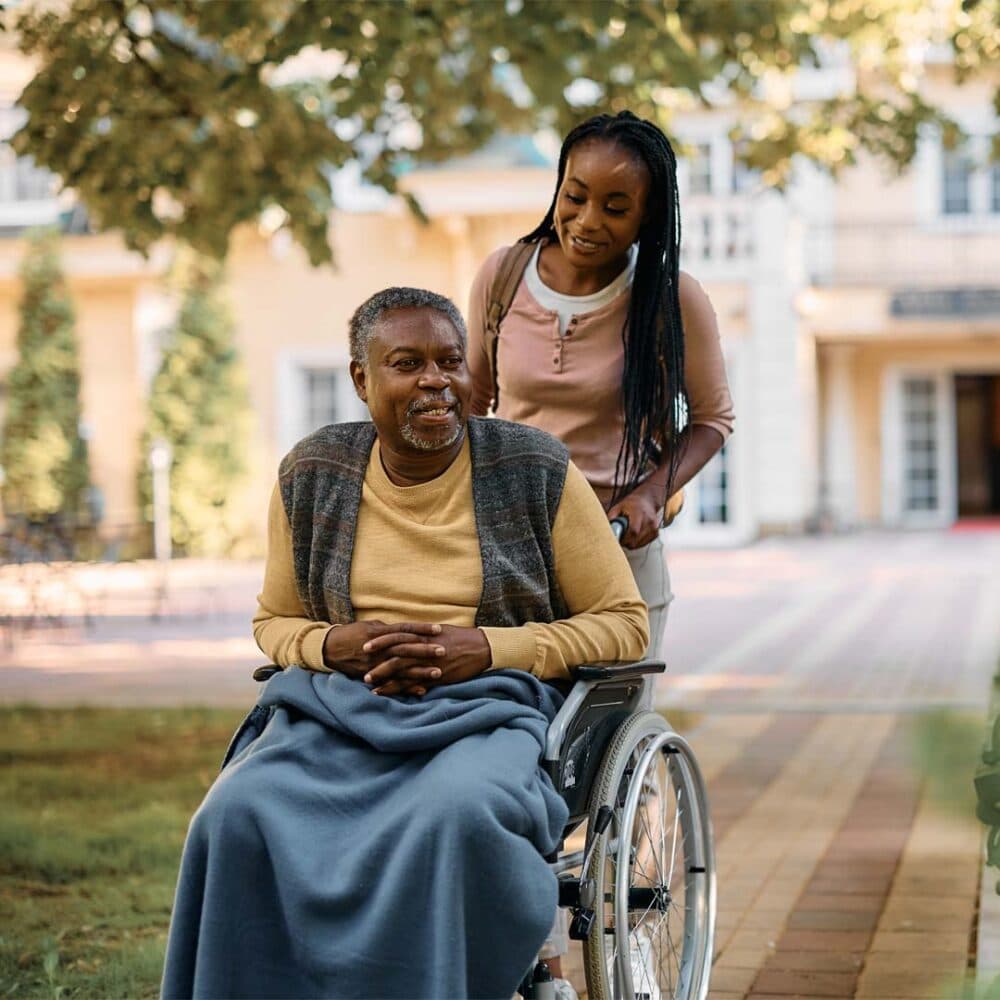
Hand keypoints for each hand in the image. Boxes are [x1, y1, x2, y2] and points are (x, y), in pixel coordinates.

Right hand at [322, 620, 444, 683]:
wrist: (328, 649)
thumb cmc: (351, 634)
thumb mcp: (369, 626)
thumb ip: (389, 630)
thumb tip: (407, 630)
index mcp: (379, 632)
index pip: (404, 629)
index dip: (422, 629)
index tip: (438, 629)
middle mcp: (378, 648)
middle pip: (405, 648)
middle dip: (425, 650)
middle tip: (443, 650)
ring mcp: (375, 663)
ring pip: (401, 668)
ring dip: (420, 671)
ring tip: (438, 673)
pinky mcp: (371, 676)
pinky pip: (392, 683)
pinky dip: (407, 687)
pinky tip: (422, 690)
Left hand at [363, 625, 491, 695]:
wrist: (481, 648)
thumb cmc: (462, 638)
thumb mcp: (440, 632)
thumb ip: (423, 635)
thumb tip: (410, 635)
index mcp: (424, 634)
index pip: (396, 636)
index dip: (380, 641)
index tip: (365, 646)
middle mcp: (424, 647)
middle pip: (394, 654)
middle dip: (377, 662)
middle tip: (361, 668)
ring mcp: (429, 662)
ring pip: (401, 670)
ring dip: (384, 678)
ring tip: (369, 684)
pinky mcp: (436, 676)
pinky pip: (414, 684)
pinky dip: (400, 689)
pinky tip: (388, 693)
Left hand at [607, 481, 662, 548]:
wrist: (647, 500)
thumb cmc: (631, 504)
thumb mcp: (618, 507)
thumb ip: (611, 518)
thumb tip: (604, 530)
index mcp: (638, 513)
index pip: (633, 531)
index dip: (624, 539)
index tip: (618, 540)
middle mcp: (649, 521)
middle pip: (635, 541)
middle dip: (625, 542)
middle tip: (620, 537)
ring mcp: (654, 528)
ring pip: (639, 544)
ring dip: (631, 543)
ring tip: (628, 534)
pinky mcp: (656, 533)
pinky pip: (644, 544)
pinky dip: (637, 542)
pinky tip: (634, 535)